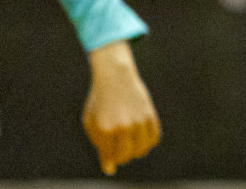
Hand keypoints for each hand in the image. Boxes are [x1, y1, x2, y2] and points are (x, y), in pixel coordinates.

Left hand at [84, 40, 160, 175]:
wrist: (115, 75)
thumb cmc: (100, 101)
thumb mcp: (91, 123)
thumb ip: (100, 147)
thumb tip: (110, 170)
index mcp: (105, 129)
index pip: (111, 158)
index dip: (110, 160)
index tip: (109, 158)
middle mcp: (123, 126)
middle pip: (126, 156)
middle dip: (121, 156)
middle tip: (117, 147)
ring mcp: (138, 120)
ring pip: (142, 150)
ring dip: (135, 151)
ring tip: (129, 142)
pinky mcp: (150, 114)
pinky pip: (154, 139)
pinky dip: (148, 142)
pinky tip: (140, 136)